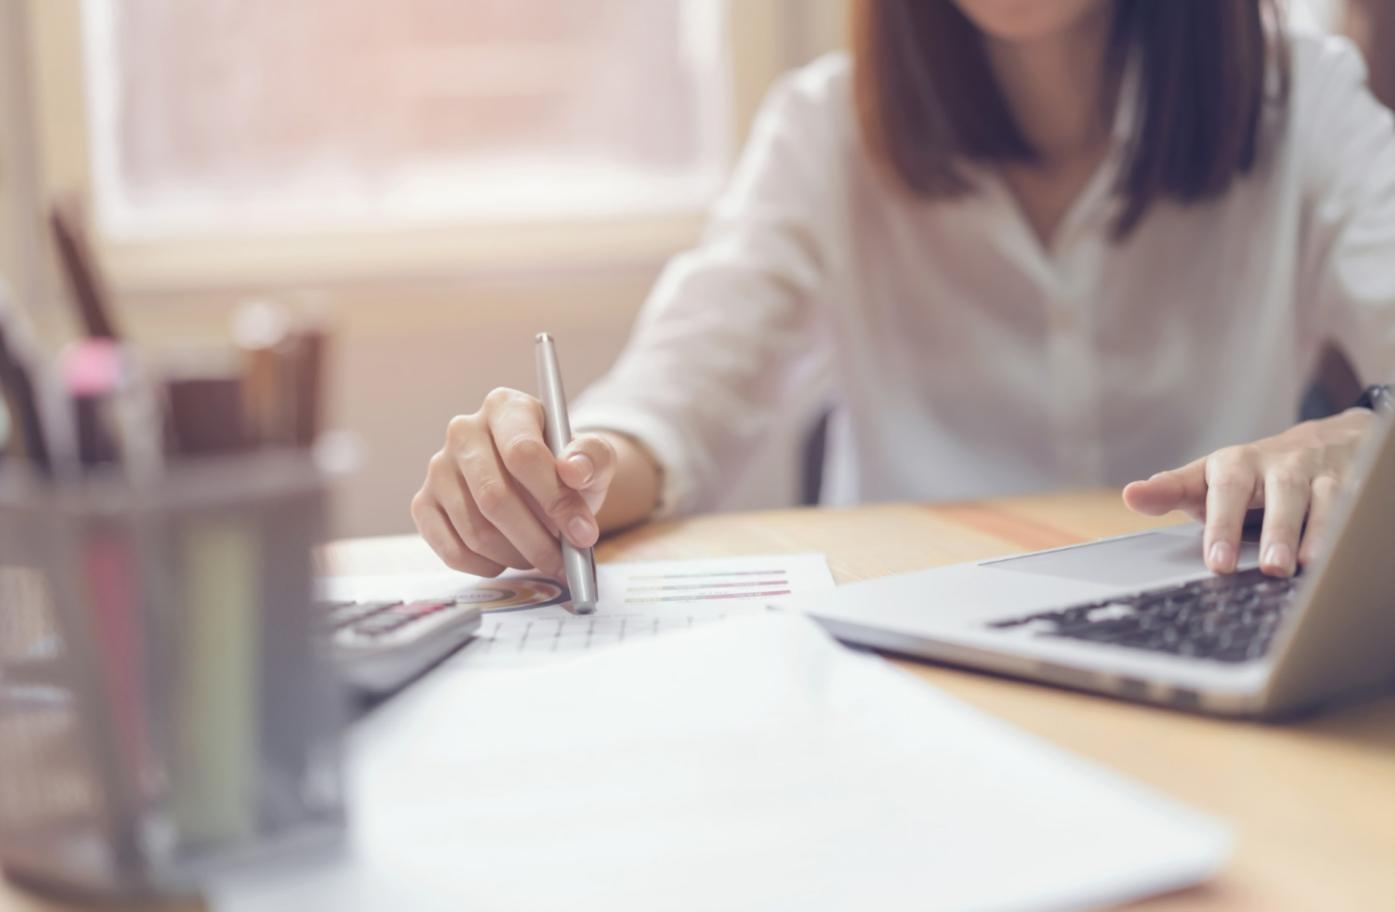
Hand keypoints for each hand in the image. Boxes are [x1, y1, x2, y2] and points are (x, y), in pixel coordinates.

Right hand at [410, 388, 616, 578]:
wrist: (537, 484)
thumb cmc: (564, 468)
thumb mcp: (591, 458)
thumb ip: (592, 458)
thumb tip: (574, 471)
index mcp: (504, 407)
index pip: (522, 453)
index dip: (555, 499)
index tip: (582, 533)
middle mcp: (463, 431)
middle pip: (494, 497)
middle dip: (536, 539)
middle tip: (564, 562)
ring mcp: (438, 467)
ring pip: (475, 529)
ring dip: (516, 556)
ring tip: (542, 558)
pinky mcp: (424, 503)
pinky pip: (452, 549)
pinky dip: (487, 565)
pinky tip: (509, 559)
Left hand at [1122, 409, 1372, 576]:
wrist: (1318, 443)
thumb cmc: (1248, 474)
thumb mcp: (1206, 477)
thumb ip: (1171, 490)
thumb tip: (1132, 495)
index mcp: (1235, 464)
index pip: (1223, 489)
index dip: (1220, 525)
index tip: (1217, 563)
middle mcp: (1279, 464)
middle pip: (1279, 491)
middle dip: (1275, 529)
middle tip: (1270, 568)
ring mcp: (1319, 472)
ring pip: (1324, 497)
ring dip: (1316, 532)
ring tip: (1304, 566)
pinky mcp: (1352, 481)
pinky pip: (1354, 504)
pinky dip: (1348, 527)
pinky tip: (1340, 555)